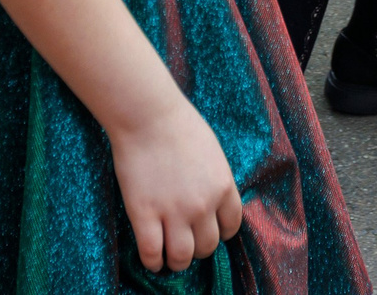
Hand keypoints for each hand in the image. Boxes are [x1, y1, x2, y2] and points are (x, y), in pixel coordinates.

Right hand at [108, 99, 243, 273]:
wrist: (148, 115)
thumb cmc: (179, 125)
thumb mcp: (213, 152)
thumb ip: (216, 180)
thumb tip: (213, 200)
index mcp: (223, 186)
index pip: (231, 226)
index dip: (220, 233)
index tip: (209, 232)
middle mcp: (203, 204)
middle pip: (207, 246)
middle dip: (198, 249)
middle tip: (187, 244)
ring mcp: (174, 211)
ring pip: (182, 257)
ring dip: (177, 262)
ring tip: (170, 258)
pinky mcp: (144, 214)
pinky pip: (151, 252)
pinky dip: (152, 262)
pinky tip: (151, 259)